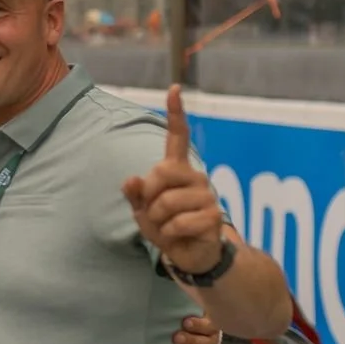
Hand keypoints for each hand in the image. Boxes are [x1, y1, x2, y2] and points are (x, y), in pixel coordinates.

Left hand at [123, 84, 224, 275]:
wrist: (189, 255)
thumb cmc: (165, 227)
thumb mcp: (142, 210)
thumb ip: (134, 193)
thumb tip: (130, 179)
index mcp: (177, 170)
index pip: (178, 136)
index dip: (176, 113)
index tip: (174, 88)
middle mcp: (196, 176)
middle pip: (160, 172)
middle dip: (147, 196)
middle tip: (153, 211)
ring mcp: (207, 195)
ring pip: (166, 202)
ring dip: (157, 220)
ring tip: (168, 226)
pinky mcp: (214, 216)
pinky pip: (178, 223)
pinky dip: (170, 234)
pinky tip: (179, 236)